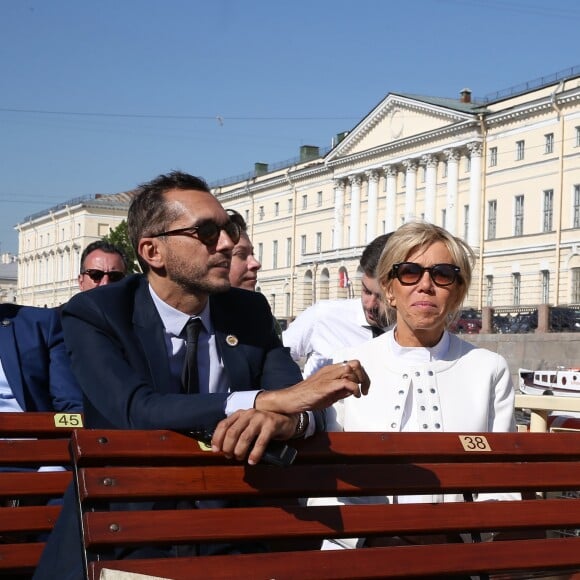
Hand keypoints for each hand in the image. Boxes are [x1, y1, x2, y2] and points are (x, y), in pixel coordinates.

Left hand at [210, 408, 294, 464]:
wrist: (285, 418)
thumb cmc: (263, 426)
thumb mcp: (248, 425)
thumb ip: (237, 432)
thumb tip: (222, 448)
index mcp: (240, 414)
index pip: (223, 425)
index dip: (217, 438)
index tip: (216, 450)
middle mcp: (248, 414)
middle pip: (232, 432)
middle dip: (228, 447)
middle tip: (230, 456)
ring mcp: (260, 418)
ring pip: (244, 437)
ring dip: (239, 451)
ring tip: (240, 458)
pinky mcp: (271, 425)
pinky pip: (260, 442)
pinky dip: (255, 454)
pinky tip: (252, 461)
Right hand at [255, 359, 369, 414]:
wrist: (294, 399)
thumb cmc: (309, 397)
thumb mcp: (330, 394)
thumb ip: (341, 390)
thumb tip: (353, 390)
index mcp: (332, 370)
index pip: (352, 365)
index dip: (362, 375)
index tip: (364, 388)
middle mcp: (331, 370)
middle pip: (355, 363)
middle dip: (364, 377)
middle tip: (365, 390)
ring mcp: (328, 376)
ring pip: (351, 369)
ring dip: (359, 381)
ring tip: (358, 393)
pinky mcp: (326, 385)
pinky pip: (346, 382)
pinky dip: (354, 389)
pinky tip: (355, 396)